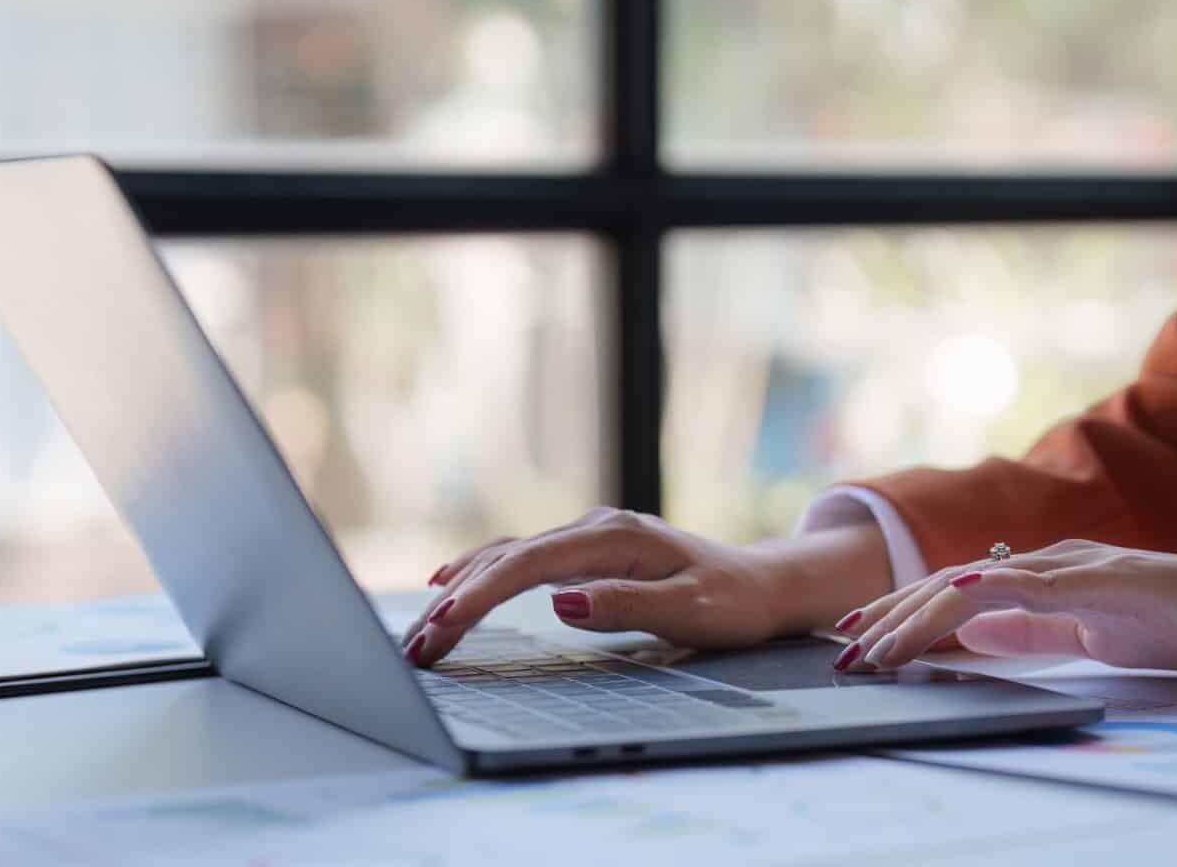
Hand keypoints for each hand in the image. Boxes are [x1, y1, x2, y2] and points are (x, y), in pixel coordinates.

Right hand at [403, 507, 892, 664]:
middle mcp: (594, 527)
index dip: (478, 598)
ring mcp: (588, 535)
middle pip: (506, 560)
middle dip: (455, 603)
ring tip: (421, 631)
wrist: (763, 583)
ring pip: (508, 557)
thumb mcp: (690, 611)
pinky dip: (482, 574)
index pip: (527, 568)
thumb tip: (560, 601)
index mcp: (614, 538)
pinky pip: (521, 560)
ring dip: (460, 592)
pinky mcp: (587, 550)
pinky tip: (451, 583)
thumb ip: (626, 605)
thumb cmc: (733, 603)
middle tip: (413, 648)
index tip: (443, 629)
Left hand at [833, 540, 1176, 673]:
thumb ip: (1034, 632)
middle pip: (949, 584)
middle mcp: (1049, 561)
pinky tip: (949, 603)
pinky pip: (1027, 583)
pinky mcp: (1097, 577)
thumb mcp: (1089, 634)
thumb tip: (975, 637)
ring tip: (877, 644)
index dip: (905, 615)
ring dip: (918, 614)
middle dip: (891, 615)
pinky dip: (982, 593)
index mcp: (1046, 576)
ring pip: (973, 583)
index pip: (958, 594)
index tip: (864, 641)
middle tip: (844, 645)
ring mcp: (1071, 565)